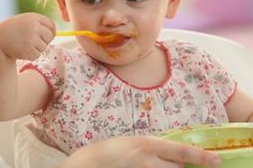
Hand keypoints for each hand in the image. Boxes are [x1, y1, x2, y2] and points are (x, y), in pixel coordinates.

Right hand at [0, 12, 55, 60]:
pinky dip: (31, 55)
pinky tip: (22, 50)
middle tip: (32, 42)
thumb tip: (54, 34)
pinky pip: (37, 55)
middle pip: (49, 37)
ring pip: (44, 47)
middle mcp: (34, 27)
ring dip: (36, 48)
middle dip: (44, 41)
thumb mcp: (25, 21)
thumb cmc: (14, 30)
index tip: (45, 36)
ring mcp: (31, 39)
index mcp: (34, 17)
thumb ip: (39, 25)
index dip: (50, 32)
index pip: (51, 26)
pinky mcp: (28, 50)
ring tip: (24, 44)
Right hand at [60, 136, 221, 167]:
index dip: (201, 156)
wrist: (91, 163)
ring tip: (154, 166)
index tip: (217, 160)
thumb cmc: (111, 150)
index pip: (181, 151)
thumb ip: (152, 148)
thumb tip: (171, 154)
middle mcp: (148, 161)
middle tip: (186, 166)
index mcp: (147, 145)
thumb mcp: (133, 143)